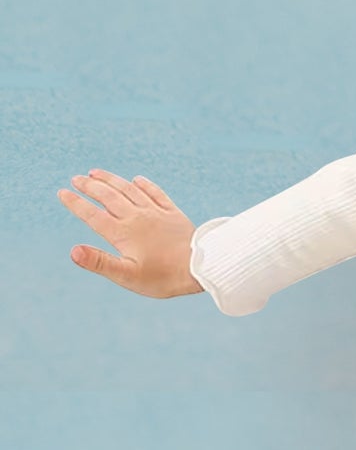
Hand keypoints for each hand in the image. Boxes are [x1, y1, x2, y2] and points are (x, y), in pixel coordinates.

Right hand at [58, 169, 203, 299]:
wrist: (200, 267)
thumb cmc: (161, 276)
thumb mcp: (126, 275)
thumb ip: (99, 262)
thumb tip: (73, 251)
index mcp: (123, 233)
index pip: (93, 215)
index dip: (76, 204)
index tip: (62, 193)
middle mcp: (138, 217)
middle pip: (110, 196)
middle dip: (90, 187)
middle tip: (76, 178)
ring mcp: (156, 213)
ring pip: (130, 190)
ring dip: (112, 180)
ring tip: (97, 172)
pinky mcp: (173, 213)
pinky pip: (156, 193)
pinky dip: (144, 185)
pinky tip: (138, 179)